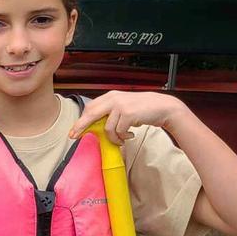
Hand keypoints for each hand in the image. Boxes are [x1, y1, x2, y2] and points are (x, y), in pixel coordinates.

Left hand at [70, 91, 188, 143]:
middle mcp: (113, 98)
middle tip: (75, 137)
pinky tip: (130, 135)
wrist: (163, 107)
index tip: (74, 132)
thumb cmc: (142, 109)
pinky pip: (118, 131)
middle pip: (91, 113)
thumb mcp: (123, 107)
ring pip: (107, 128)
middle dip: (81, 127)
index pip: (90, 108)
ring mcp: (120, 105)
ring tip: (122, 139)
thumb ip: (109, 113)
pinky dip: (123, 137)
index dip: (81, 121)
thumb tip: (93, 126)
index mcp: (110, 96)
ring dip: (114, 138)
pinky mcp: (128, 113)